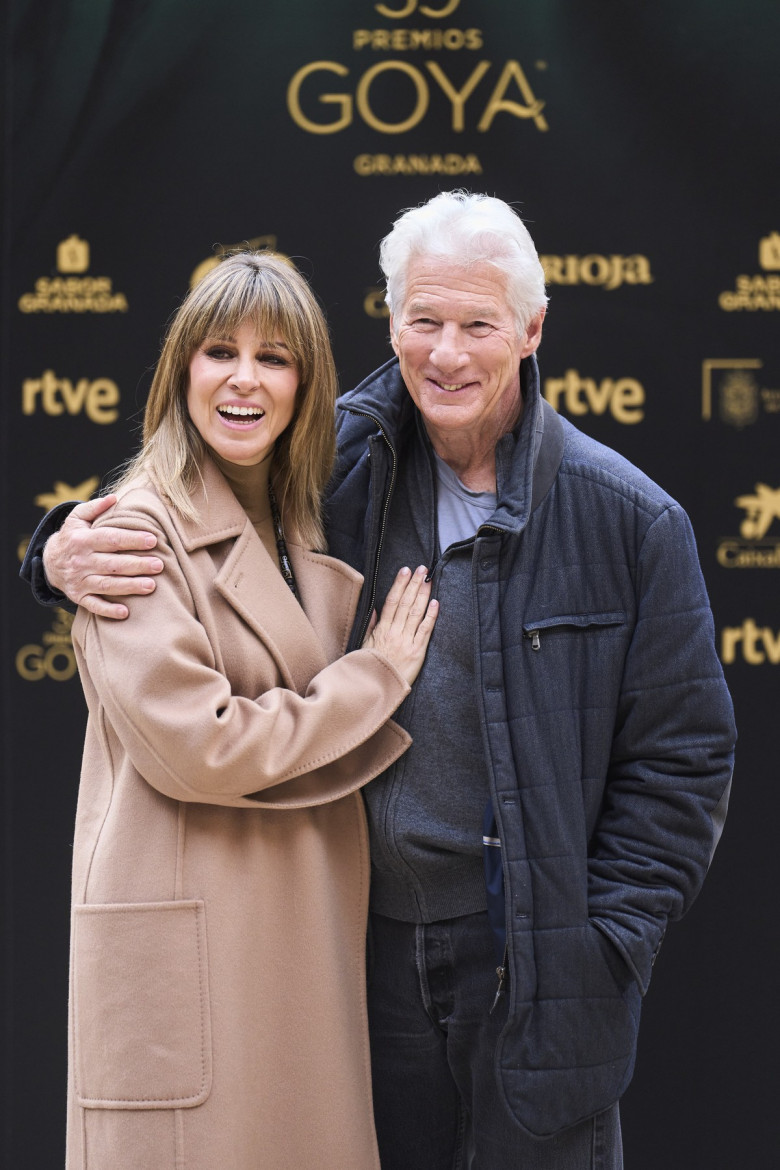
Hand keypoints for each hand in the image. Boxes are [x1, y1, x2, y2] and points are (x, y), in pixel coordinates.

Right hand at [42, 495, 162, 619]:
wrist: (50, 561)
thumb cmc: (73, 536)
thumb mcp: (78, 518)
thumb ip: (95, 507)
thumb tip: (115, 498)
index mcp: (82, 540)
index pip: (111, 539)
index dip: (132, 539)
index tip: (153, 540)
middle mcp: (80, 561)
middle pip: (113, 564)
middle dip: (137, 565)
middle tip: (159, 565)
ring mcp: (79, 580)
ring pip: (107, 585)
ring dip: (130, 587)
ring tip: (152, 586)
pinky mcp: (79, 596)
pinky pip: (93, 605)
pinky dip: (108, 610)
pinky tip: (125, 612)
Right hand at [363, 566, 438, 685]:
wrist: (376, 688)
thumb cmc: (370, 667)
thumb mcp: (365, 645)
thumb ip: (371, 626)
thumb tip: (375, 609)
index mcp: (382, 629)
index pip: (392, 601)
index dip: (399, 584)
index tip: (405, 571)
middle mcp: (395, 632)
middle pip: (406, 603)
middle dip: (414, 584)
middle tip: (421, 569)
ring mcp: (407, 641)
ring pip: (416, 613)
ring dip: (423, 594)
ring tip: (428, 579)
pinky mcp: (417, 652)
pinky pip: (425, 630)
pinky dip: (431, 616)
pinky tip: (435, 603)